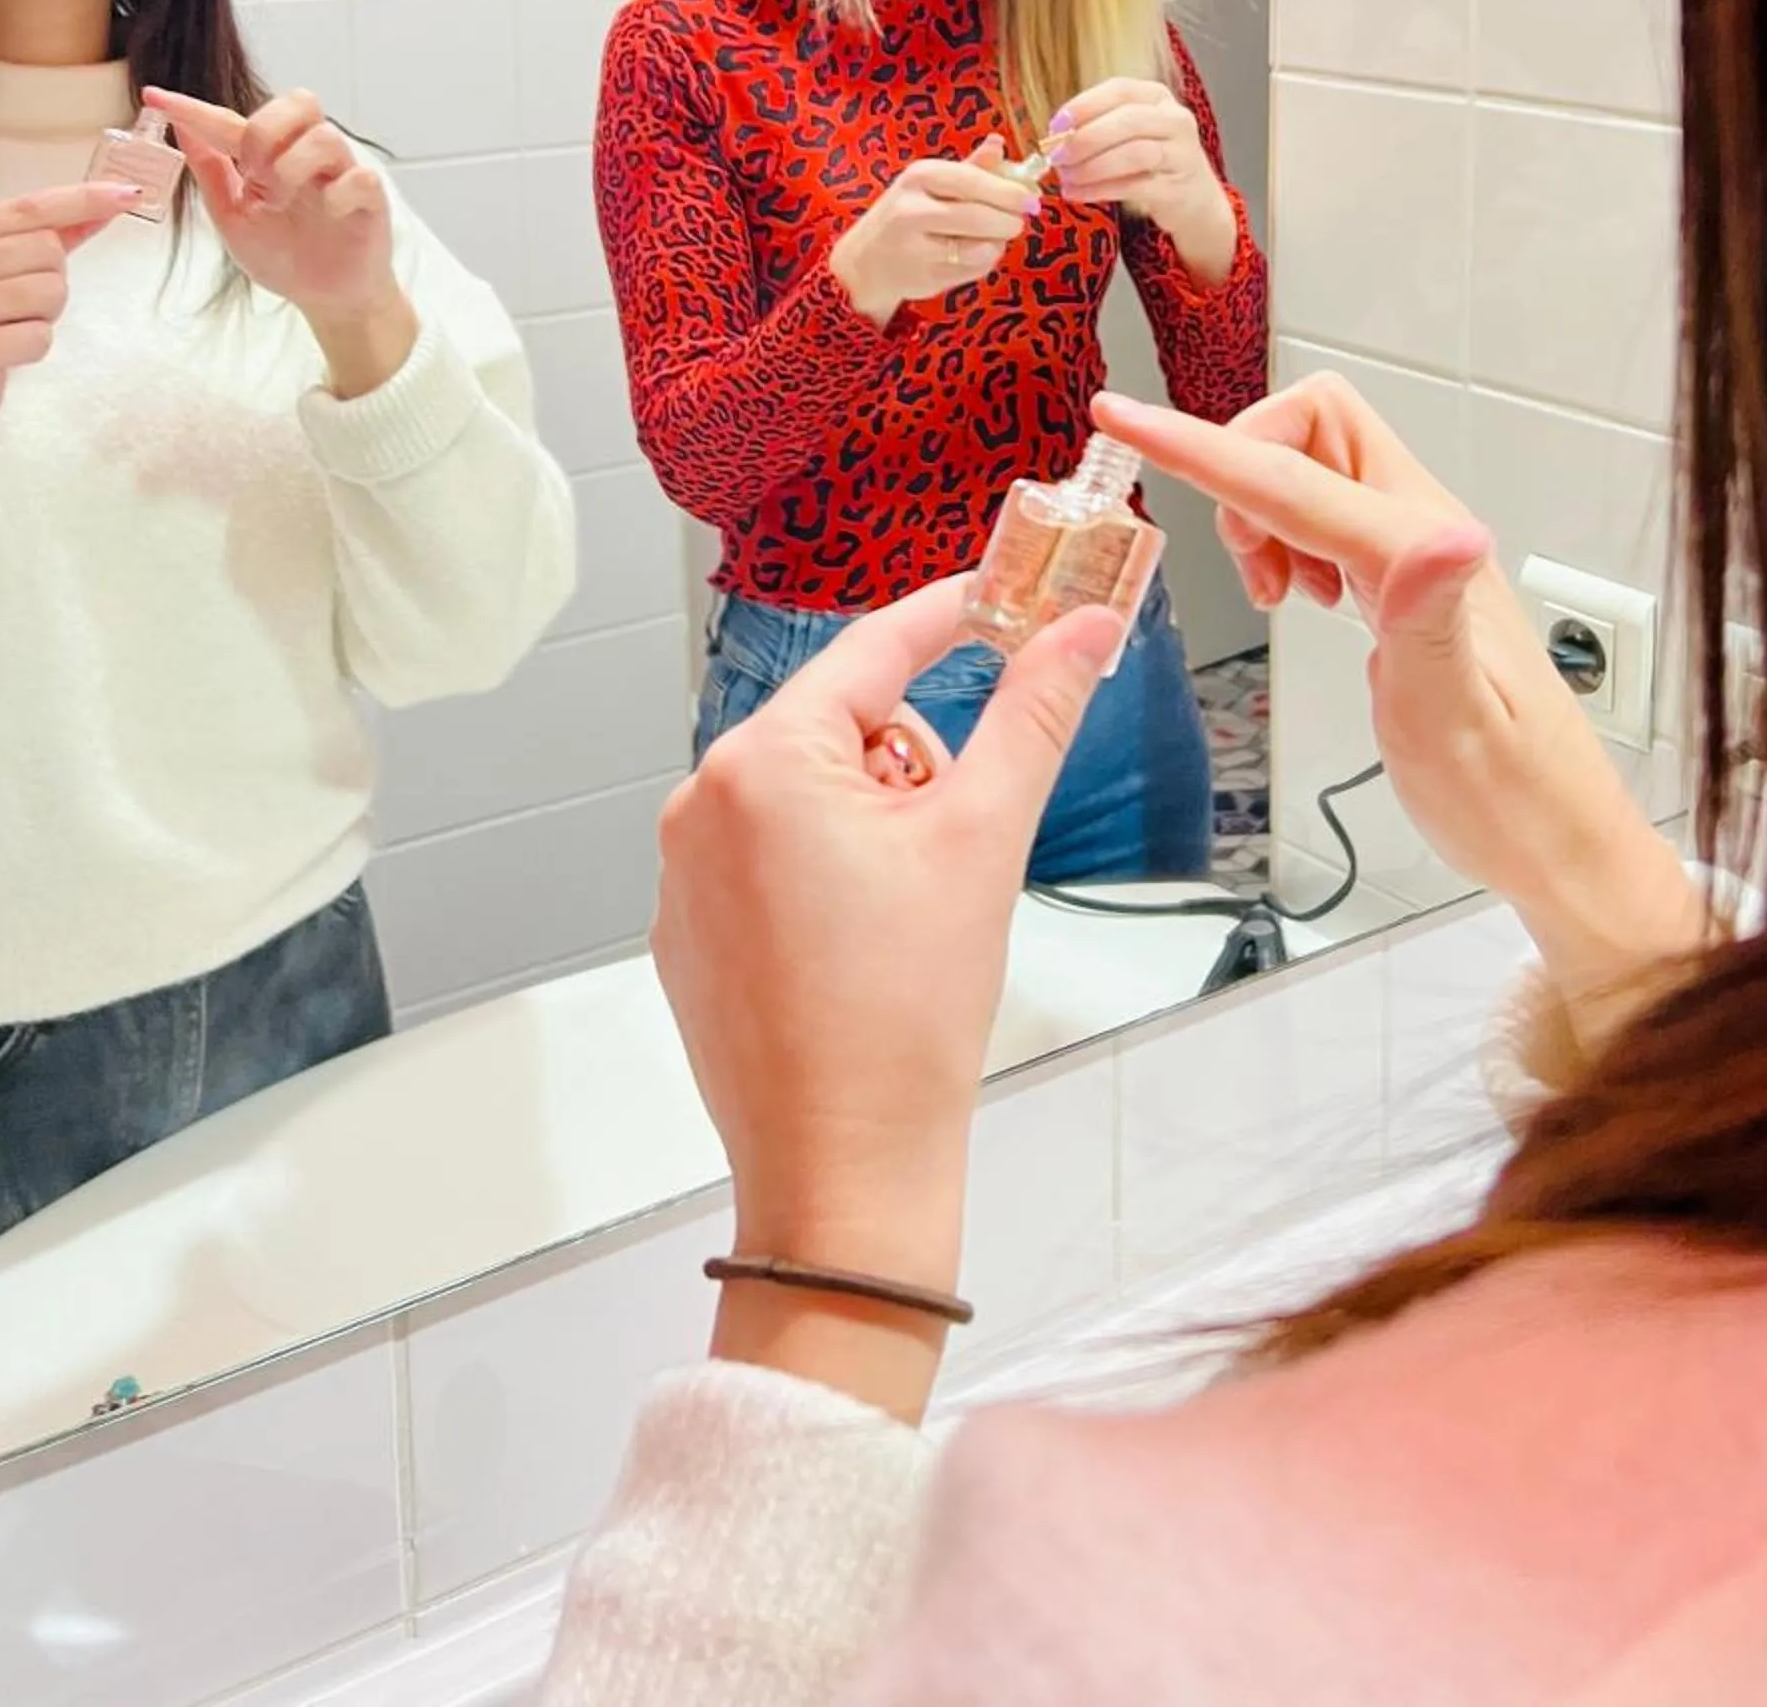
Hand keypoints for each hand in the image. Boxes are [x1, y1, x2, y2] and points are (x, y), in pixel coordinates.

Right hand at [0, 184, 137, 489]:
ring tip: (6, 327)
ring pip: (52, 291)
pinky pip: (41, 337)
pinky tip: (2, 354)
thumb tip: (102, 207)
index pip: (31, 207)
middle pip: (49, 250)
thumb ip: (46, 237)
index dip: (83, 199)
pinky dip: (33, 348)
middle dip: (51, 280)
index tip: (128, 193)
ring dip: (44, 316)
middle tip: (13, 306)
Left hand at [147, 88, 414, 391]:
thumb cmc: (285, 255)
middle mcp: (307, 157)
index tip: (154, 97)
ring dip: (292, 167)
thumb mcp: (233, 217)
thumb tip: (181, 130)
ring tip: (281, 202)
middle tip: (252, 172)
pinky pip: (359, 177)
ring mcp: (340, 174)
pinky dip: (337, 193)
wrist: (326, 298)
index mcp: (271, 158)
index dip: (193, 108)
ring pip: (325, 135)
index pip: (232, 121)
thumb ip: (211, 172)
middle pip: (298, 101)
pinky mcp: (370, 199)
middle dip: (264, 131)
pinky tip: (327, 214)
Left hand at [654, 576, 1125, 1410]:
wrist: (844, 1169)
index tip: (1001, 596)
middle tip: (955, 846)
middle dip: (912, 764)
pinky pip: (771, 858)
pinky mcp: (688, 930)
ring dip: (875, 823)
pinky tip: (863, 952)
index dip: (950, 616)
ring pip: (810, 794)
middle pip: (842, 726)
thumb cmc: (904, 1020)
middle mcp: (702, 800)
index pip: (874, 649)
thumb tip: (1081, 631)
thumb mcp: (986, 840)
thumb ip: (1036, 713)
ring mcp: (684, 870)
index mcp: (764, 762)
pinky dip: (828, 877)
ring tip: (910, 916)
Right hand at [826, 138, 1037, 327]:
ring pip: (981, 247)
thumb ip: (970, 167)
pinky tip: (971, 256)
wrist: (862, 262)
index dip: (1008, 190)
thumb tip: (999, 143)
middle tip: (1017, 222)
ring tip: (990, 238)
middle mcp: (912, 209)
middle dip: (1008, 221)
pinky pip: (973, 270)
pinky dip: (983, 264)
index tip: (1032, 198)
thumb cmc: (906, 216)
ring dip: (997, 244)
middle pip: (980, 216)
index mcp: (919, 176)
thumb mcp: (931, 184)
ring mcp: (916, 247)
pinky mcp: (925, 276)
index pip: (973, 180)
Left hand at [1050, 77, 1234, 274]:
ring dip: (1092, 167)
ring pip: (1134, 154)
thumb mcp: (1129, 133)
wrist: (1193, 198)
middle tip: (1057, 156)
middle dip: (1086, 138)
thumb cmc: (1150, 160)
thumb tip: (1055, 135)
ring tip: (1066, 178)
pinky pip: (1135, 186)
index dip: (1085, 105)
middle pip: (1129, 120)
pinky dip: (1099, 190)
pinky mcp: (1178, 188)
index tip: (1056, 124)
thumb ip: (1096, 126)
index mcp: (1158, 97)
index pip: (1120, 90)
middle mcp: (1176, 120)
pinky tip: (1077, 193)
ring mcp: (1182, 154)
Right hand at [1093, 375, 1709, 1019]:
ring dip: (1262, 508)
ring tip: (1275, 594)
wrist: (1557, 838)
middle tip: (1244, 568)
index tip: (1125, 418)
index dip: (1201, 446)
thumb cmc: (1508, 795)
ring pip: (1312, 464)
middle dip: (1245, 465)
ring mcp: (1416, 551)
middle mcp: (1425, 532)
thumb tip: (1446, 531)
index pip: (1292, 477)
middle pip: (1312, 424)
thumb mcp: (1455, 722)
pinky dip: (1285, 538)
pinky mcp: (1404, 579)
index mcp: (1427, 555)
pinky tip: (1299, 598)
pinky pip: (1325, 514)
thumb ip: (1432, 623)